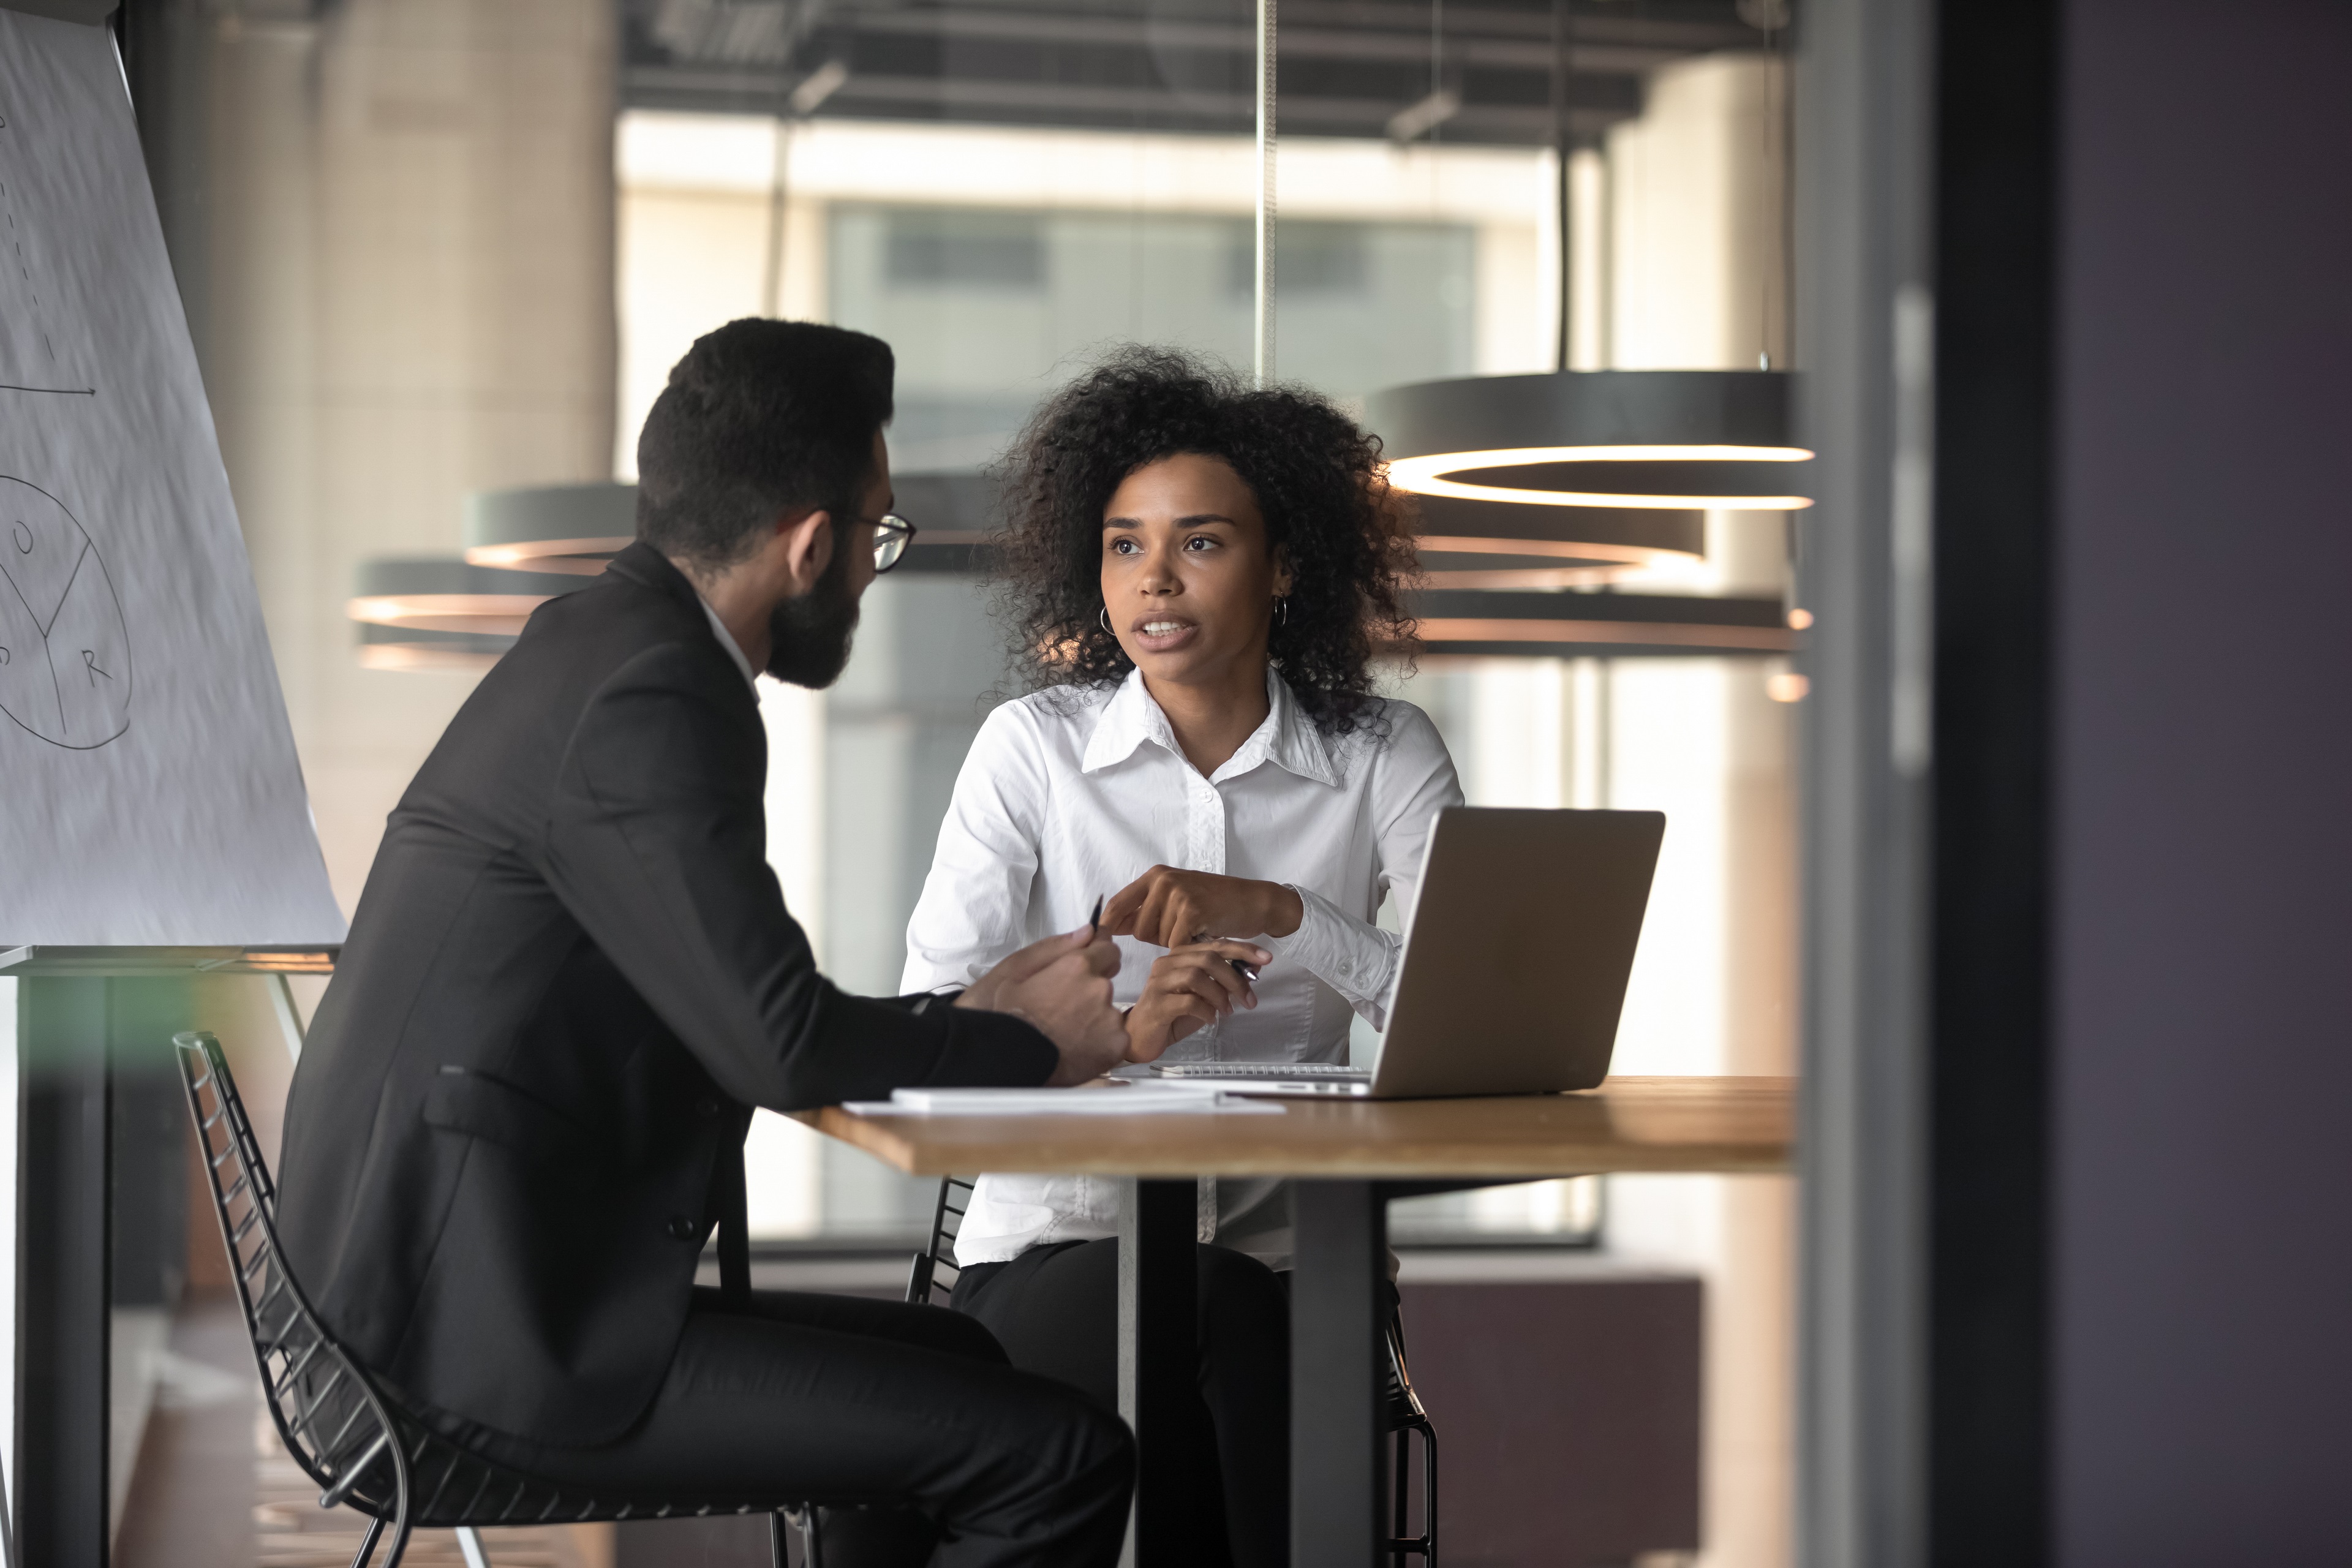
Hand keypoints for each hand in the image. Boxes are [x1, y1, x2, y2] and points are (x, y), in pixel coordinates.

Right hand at [958, 925, 1129, 1084]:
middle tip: (1066, 1010)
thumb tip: (1087, 932)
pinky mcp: (1117, 1045)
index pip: (1108, 949)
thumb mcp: (1016, 974)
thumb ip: (1055, 949)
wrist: (1011, 1060)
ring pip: (1109, 1013)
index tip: (1093, 965)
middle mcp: (1099, 988)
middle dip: (1090, 992)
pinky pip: (1115, 1039)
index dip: (1099, 956)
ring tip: (1068, 1035)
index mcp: (1077, 966)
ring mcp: (1111, 1018)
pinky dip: (1101, 1044)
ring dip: (1095, 1019)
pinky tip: (1078, 1050)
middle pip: (1105, 984)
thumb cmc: (1009, 1018)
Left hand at [1102, 866, 1304, 949]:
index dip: (1106, 926)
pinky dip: (1189, 947)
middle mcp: (1162, 880)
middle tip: (1183, 928)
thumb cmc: (1214, 904)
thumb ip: (1144, 912)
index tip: (1098, 942)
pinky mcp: (1192, 910)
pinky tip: (1203, 934)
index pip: (1118, 904)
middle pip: (1139, 929)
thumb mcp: (1175, 900)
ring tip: (1196, 928)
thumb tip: (1108, 927)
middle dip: (1157, 938)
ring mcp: (1178, 893)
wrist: (1253, 901)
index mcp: (1154, 876)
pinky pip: (1176, 943)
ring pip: (1158, 939)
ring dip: (1176, 942)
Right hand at [1123, 940, 1274, 1063]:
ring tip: (1228, 1011)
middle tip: (1250, 998)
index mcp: (1179, 957)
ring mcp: (1159, 983)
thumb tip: (1253, 970)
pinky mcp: (1156, 1005)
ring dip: (1220, 994)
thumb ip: (1224, 983)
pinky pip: (1187, 1001)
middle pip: (1207, 958)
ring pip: (1196, 976)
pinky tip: (1211, 1019)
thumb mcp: (1204, 997)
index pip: (1214, 945)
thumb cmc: (1172, 1015)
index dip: (1242, 950)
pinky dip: (1206, 1010)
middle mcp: (1166, 964)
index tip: (1266, 958)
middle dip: (1235, 977)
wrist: (1139, 1037)